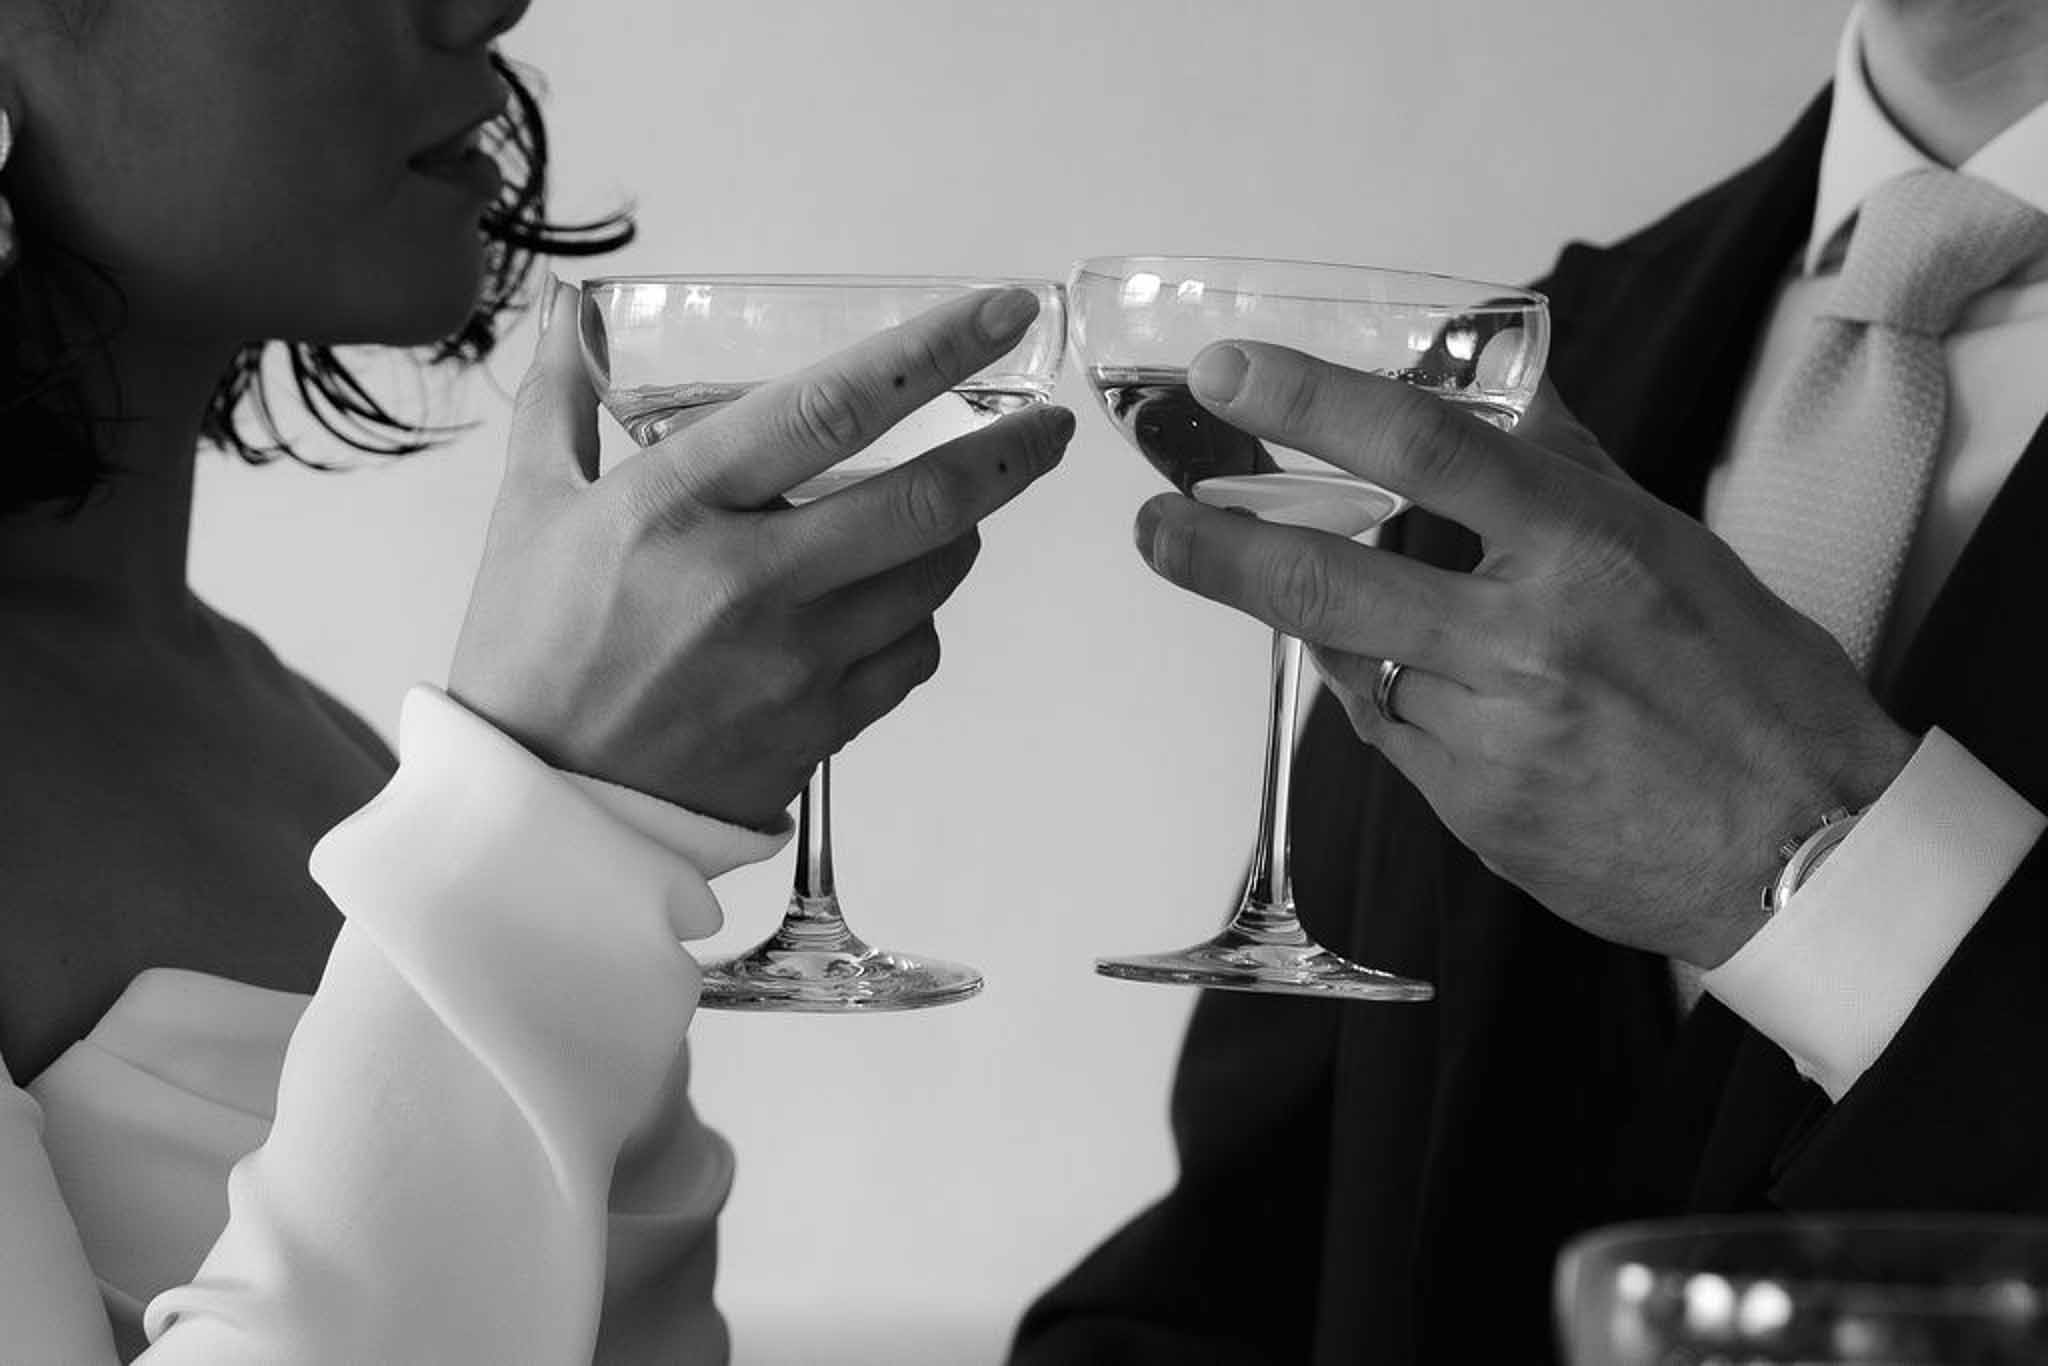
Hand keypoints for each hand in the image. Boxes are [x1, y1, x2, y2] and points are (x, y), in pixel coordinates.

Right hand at [449, 281, 1071, 828]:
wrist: (543, 816)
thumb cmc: (531, 654)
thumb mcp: (528, 511)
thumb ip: (564, 401)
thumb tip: (578, 311)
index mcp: (676, 505)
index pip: (832, 406)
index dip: (933, 351)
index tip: (1002, 313)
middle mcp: (751, 580)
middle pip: (926, 500)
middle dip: (1010, 453)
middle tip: (1046, 427)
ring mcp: (796, 663)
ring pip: (934, 579)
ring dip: (958, 533)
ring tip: (945, 511)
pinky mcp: (822, 730)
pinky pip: (913, 656)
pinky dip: (920, 617)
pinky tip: (889, 603)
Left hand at [1132, 341, 1914, 967]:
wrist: (1801, 851)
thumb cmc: (1752, 685)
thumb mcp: (1675, 545)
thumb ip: (1566, 467)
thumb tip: (1496, 382)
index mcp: (1585, 547)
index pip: (1424, 448)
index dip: (1311, 403)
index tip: (1225, 374)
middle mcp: (1525, 636)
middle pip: (1328, 578)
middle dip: (1218, 551)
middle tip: (1156, 527)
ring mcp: (1489, 733)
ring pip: (1355, 662)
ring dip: (1343, 632)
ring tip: (1398, 623)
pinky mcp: (1469, 811)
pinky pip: (1391, 734)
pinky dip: (1391, 700)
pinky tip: (1446, 697)